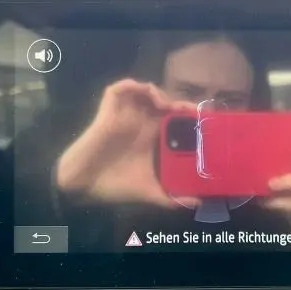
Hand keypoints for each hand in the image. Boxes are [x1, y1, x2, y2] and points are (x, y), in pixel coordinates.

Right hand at [56, 79, 196, 207]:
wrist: (86, 185)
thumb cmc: (116, 185)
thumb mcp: (150, 191)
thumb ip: (172, 198)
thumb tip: (197, 203)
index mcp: (150, 137)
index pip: (172, 118)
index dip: (187, 114)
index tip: (204, 119)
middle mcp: (139, 122)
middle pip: (162, 101)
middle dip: (177, 101)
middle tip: (191, 110)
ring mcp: (124, 115)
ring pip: (144, 91)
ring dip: (158, 92)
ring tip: (168, 105)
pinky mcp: (109, 110)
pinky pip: (119, 88)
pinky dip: (134, 86)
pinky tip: (149, 98)